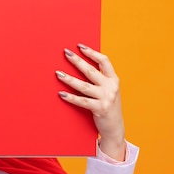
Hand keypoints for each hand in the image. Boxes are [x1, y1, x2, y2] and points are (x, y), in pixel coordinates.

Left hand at [56, 44, 125, 160]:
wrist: (115, 128)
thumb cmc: (108, 107)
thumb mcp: (109, 90)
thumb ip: (100, 80)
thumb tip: (82, 66)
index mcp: (113, 79)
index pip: (104, 61)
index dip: (92, 52)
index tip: (79, 46)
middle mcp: (111, 87)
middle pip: (91, 71)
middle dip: (77, 60)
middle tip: (65, 53)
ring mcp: (106, 98)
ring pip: (84, 86)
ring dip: (69, 79)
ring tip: (58, 73)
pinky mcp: (100, 109)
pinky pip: (82, 101)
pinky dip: (71, 97)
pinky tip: (61, 94)